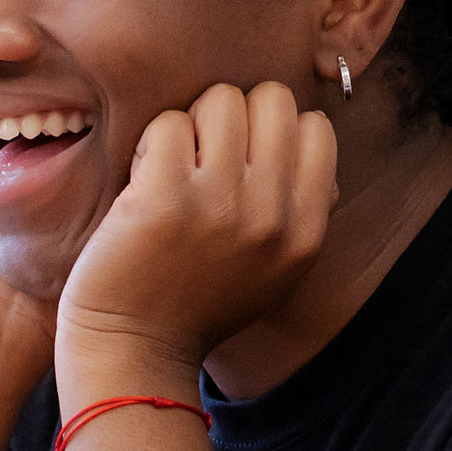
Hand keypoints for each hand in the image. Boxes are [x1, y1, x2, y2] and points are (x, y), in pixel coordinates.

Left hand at [55, 82, 336, 395]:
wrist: (135, 351)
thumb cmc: (197, 305)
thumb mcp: (276, 270)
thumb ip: (301, 209)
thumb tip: (310, 135)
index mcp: (305, 233)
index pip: (316, 128)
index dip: (274, 130)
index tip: (242, 163)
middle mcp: (272, 216)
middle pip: (272, 99)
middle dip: (234, 116)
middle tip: (204, 159)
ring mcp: (220, 204)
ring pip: (220, 99)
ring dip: (191, 124)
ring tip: (173, 169)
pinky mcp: (164, 197)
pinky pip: (168, 123)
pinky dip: (150, 145)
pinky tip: (143, 183)